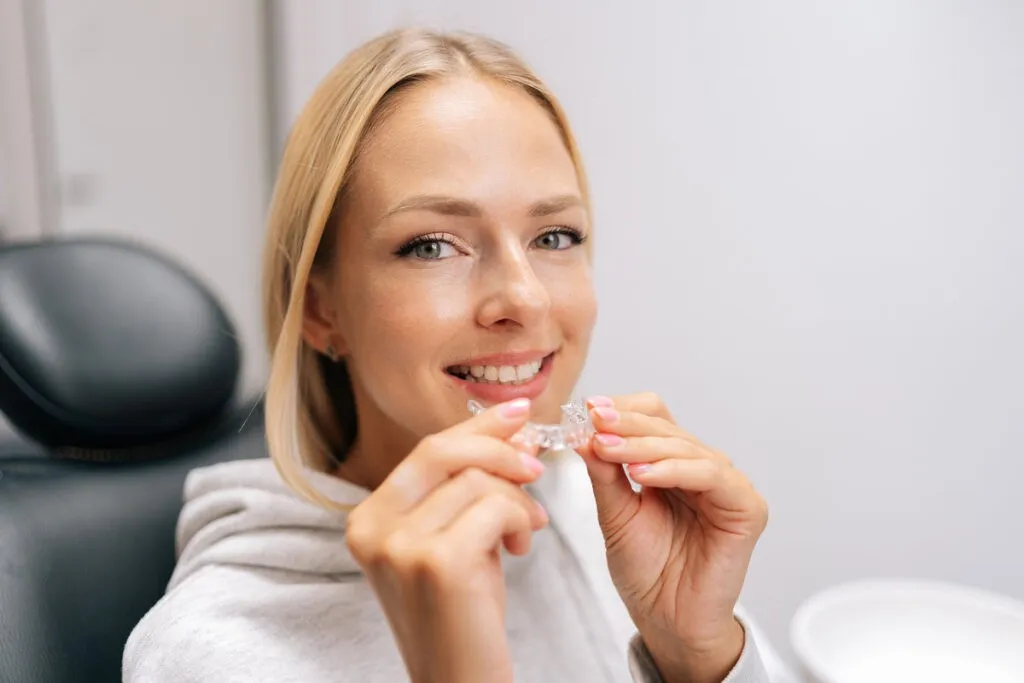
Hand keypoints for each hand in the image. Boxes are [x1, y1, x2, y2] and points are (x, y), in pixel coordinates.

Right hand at [346, 398, 547, 682]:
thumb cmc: (461, 616)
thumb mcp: (452, 540)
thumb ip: (467, 488)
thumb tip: (512, 432)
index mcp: (367, 520)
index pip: (424, 451)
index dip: (476, 427)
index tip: (516, 414)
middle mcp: (372, 528)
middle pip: (443, 451)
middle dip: (499, 449)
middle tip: (537, 465)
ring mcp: (399, 545)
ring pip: (477, 481)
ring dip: (518, 500)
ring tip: (526, 530)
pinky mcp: (436, 561)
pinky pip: (496, 508)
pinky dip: (520, 520)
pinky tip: (520, 548)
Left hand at [578, 393, 768, 682]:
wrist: (668, 622)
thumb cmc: (647, 572)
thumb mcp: (615, 515)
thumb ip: (604, 474)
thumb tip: (584, 433)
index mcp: (673, 464)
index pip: (653, 417)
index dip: (623, 410)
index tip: (588, 410)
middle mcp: (702, 468)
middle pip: (667, 427)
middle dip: (626, 425)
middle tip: (593, 423)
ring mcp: (727, 486)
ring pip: (685, 447)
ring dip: (643, 445)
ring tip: (608, 449)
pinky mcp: (746, 508)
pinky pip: (711, 475)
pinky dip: (674, 469)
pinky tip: (642, 473)